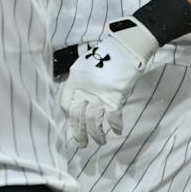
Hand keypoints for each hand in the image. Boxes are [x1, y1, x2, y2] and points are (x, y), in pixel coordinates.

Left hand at [60, 21, 155, 144]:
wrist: (125, 47)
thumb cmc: (107, 54)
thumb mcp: (86, 65)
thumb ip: (82, 82)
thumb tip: (81, 99)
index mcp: (74, 80)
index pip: (65, 104)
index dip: (68, 117)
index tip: (73, 124)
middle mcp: (84, 89)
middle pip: (77, 116)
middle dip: (79, 133)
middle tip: (82, 145)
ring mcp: (99, 94)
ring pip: (93, 120)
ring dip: (97, 134)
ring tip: (100, 142)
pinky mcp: (114, 97)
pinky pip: (113, 117)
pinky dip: (115, 125)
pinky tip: (117, 131)